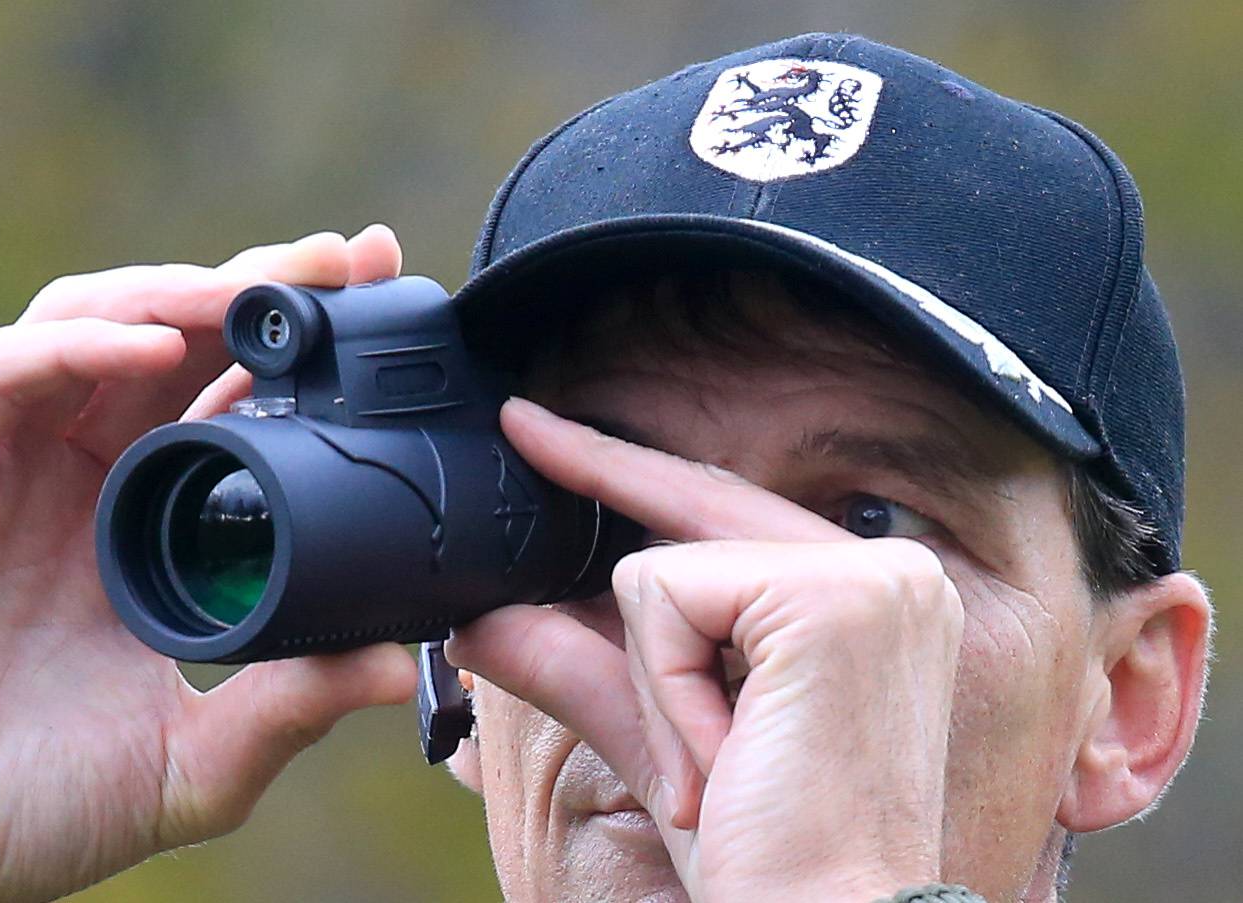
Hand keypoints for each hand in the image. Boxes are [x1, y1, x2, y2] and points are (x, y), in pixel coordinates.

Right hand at [0, 228, 416, 902]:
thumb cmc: (39, 805)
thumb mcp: (198, 759)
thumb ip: (290, 709)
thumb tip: (398, 666)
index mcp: (151, 520)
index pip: (231, 399)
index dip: (303, 351)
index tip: (385, 307)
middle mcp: (86, 475)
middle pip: (180, 341)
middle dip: (265, 291)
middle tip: (353, 260)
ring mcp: (12, 462)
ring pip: (100, 326)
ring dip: (187, 292)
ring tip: (273, 285)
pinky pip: (12, 372)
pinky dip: (85, 342)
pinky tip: (159, 343)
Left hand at [447, 398, 964, 901]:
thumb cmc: (765, 854)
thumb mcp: (661, 739)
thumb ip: (581, 664)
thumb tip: (482, 619)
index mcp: (868, 598)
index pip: (723, 507)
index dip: (623, 467)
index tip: (537, 425)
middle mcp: (891, 572)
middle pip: (691, 511)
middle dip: (605, 500)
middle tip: (528, 441)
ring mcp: (872, 577)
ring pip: (661, 571)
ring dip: (658, 686)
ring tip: (723, 766)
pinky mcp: (832, 598)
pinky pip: (666, 601)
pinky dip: (664, 690)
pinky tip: (725, 756)